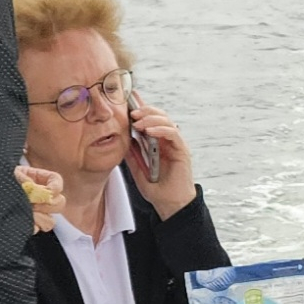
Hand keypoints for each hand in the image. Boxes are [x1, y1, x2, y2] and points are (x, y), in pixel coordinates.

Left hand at [17, 163, 65, 235]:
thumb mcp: (9, 173)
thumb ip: (22, 178)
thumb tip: (32, 187)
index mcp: (38, 179)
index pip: (56, 182)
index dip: (55, 188)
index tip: (47, 192)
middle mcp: (39, 196)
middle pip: (59, 203)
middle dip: (48, 205)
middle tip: (33, 204)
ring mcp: (35, 211)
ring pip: (51, 220)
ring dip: (40, 218)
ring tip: (26, 212)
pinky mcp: (28, 223)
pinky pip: (37, 228)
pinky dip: (31, 226)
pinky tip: (20, 220)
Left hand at [128, 99, 199, 219]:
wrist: (170, 205)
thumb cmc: (157, 189)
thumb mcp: (137, 169)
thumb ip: (132, 154)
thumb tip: (122, 138)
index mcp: (158, 142)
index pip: (150, 120)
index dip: (142, 107)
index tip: (129, 98)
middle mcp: (168, 141)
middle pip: (159, 116)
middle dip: (145, 110)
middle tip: (131, 112)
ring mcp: (176, 144)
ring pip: (166, 121)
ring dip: (151, 118)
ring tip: (137, 122)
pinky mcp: (182, 150)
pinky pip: (173, 133)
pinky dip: (161, 129)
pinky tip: (149, 131)